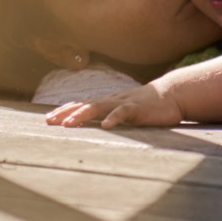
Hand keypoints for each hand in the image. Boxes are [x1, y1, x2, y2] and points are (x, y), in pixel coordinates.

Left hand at [47, 83, 184, 128]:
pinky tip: (105, 126)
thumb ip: (112, 115)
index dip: (64, 110)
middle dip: (65, 113)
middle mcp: (112, 101)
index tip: (48, 118)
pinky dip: (113, 118)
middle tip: (48, 122)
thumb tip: (97, 125)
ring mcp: (124, 103)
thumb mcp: (126, 110)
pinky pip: (123, 112)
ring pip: (98, 107)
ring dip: (81, 115)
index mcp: (108, 102)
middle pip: (84, 105)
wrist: (173, 94)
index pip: (81, 104)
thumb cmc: (149, 105)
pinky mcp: (138, 109)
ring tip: (68, 124)